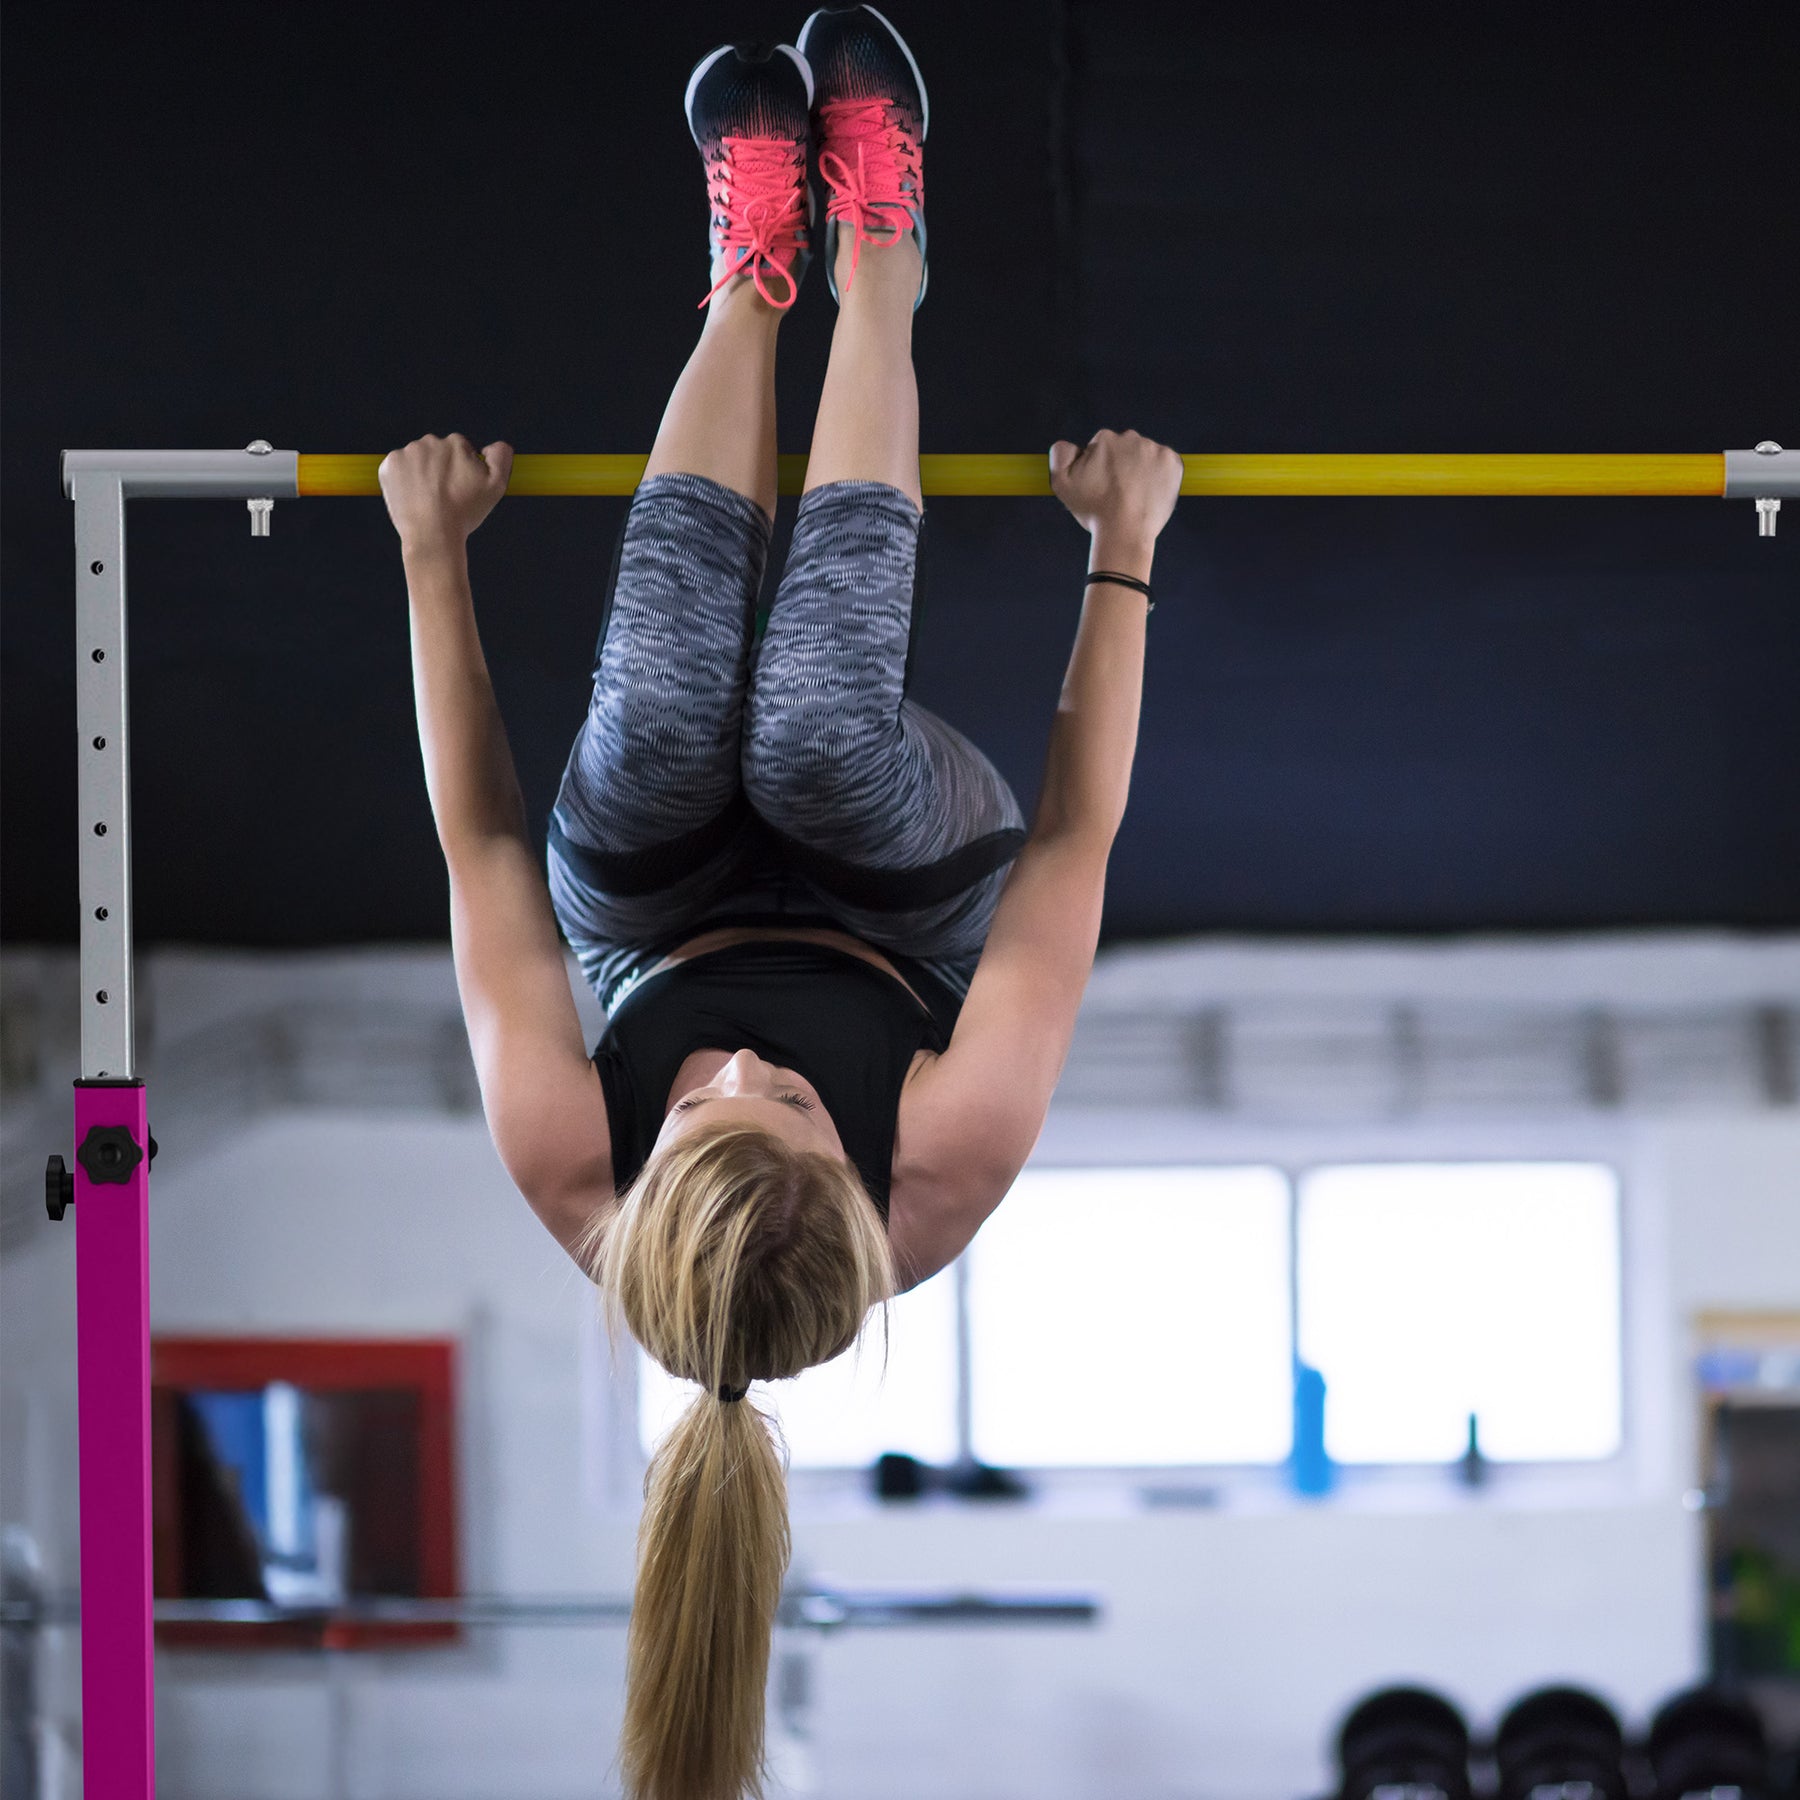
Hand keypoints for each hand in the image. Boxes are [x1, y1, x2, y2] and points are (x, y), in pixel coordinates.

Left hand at [378, 434, 513, 555]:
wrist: (432, 534)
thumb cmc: (465, 512)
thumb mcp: (497, 485)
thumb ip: (501, 457)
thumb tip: (494, 444)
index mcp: (455, 443)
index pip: (461, 450)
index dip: (463, 471)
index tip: (461, 489)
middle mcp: (429, 441)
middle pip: (437, 453)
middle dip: (440, 469)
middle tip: (445, 496)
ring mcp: (406, 453)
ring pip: (417, 460)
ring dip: (422, 474)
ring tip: (428, 499)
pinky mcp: (388, 466)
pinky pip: (397, 469)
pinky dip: (403, 481)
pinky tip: (413, 497)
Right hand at [1048, 429, 1183, 554]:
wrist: (1125, 532)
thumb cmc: (1093, 511)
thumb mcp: (1061, 482)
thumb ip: (1060, 454)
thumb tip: (1071, 444)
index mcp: (1105, 439)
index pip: (1102, 447)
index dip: (1100, 468)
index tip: (1102, 487)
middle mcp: (1132, 438)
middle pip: (1126, 449)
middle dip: (1122, 465)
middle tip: (1118, 493)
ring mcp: (1155, 450)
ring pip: (1146, 456)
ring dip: (1142, 470)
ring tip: (1134, 496)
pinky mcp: (1173, 462)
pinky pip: (1166, 464)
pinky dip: (1161, 475)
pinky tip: (1150, 493)